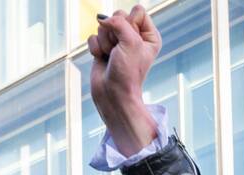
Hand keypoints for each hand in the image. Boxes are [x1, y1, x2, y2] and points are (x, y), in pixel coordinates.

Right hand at [87, 6, 161, 156]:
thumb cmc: (127, 73)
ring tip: (111, 57)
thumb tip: (101, 18)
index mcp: (149, 35)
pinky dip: (96, 48)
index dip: (130, 23)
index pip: (137, 10)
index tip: (131, 43)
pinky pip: (94, 36)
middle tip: (119, 52)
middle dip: (115, 33)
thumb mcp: (131, 42)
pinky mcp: (103, 48)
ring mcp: (118, 42)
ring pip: (104, 25)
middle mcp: (134, 37)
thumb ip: (118, 22)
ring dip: (105, 42)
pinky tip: (102, 59)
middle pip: (118, 15)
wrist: (113, 95)